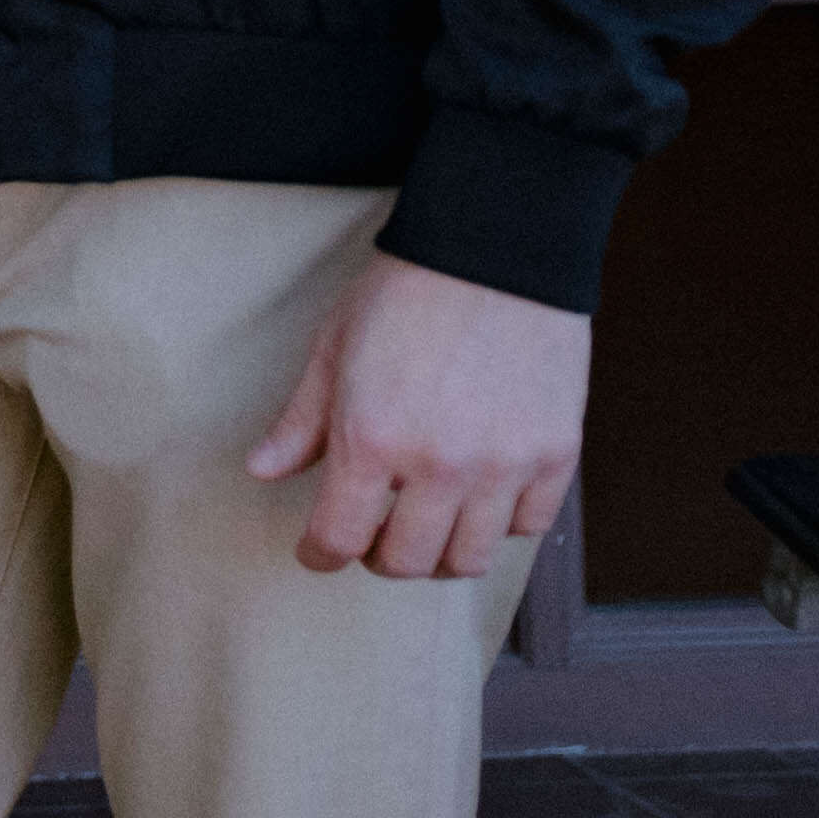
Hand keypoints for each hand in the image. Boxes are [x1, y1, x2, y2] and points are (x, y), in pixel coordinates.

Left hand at [248, 254, 586, 579]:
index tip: (317, 553)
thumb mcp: (333, 351)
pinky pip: (529, 526)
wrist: (493, 254)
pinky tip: (481, 497)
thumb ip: (301, 422)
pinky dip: (502, 524)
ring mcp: (503, 465)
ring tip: (427, 524)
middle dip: (381, 558)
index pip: (340, 537)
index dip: (321, 555)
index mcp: (371, 439)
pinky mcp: (555, 455)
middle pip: (409, 562)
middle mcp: (439, 465)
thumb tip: (263, 470)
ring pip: (472, 558)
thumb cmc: (404, 295)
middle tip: (372, 536)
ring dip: (442, 553)